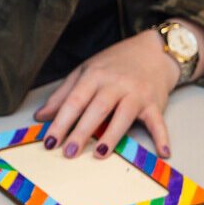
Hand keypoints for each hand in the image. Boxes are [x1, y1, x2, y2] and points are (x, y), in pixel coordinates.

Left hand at [35, 30, 181, 159]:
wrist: (153, 51)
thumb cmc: (116, 64)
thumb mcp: (86, 71)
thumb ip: (64, 94)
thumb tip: (40, 116)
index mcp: (95, 75)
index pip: (75, 101)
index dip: (61, 122)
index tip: (49, 142)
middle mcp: (116, 83)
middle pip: (97, 109)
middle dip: (82, 132)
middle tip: (68, 152)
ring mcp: (137, 93)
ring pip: (123, 115)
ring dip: (112, 135)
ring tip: (100, 153)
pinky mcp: (155, 103)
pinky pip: (158, 122)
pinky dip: (162, 137)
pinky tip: (163, 152)